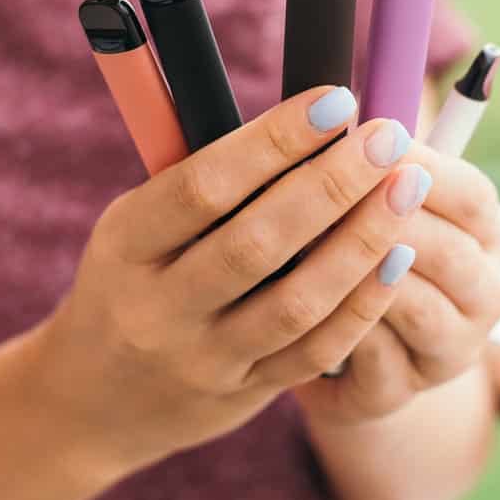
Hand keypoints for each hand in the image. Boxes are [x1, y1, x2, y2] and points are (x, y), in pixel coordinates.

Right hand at [23, 86, 431, 475]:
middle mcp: (158, 306)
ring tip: (408, 188)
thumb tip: (304, 111)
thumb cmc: (135, 278)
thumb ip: (206, 179)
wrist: (92, 400)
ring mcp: (203, 358)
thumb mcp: (138, 225)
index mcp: (126, 243)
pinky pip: (314, 351)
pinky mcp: (244, 394)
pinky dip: (362, 304)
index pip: (204, 186)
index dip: (274, 142)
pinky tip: (400, 257)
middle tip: (389, 137)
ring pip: (295, 303)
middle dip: (331, 184)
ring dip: (361, 242)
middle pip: (256, 243)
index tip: (336, 100)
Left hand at [295, 144, 499, 425]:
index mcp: (484, 233)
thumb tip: (337, 106)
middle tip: (334, 192)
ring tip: (308, 241)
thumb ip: (370, 157)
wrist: (348, 350)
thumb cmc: (355, 243)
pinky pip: (372, 359)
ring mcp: (449, 351)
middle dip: (391, 219)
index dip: (426, 168)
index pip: (475, 197)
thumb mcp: (373, 196)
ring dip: (361, 271)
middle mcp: (483, 294)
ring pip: (416, 309)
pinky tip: (300, 297)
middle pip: (453, 254)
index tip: (375, 141)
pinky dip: (338, 325)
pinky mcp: (399, 394)